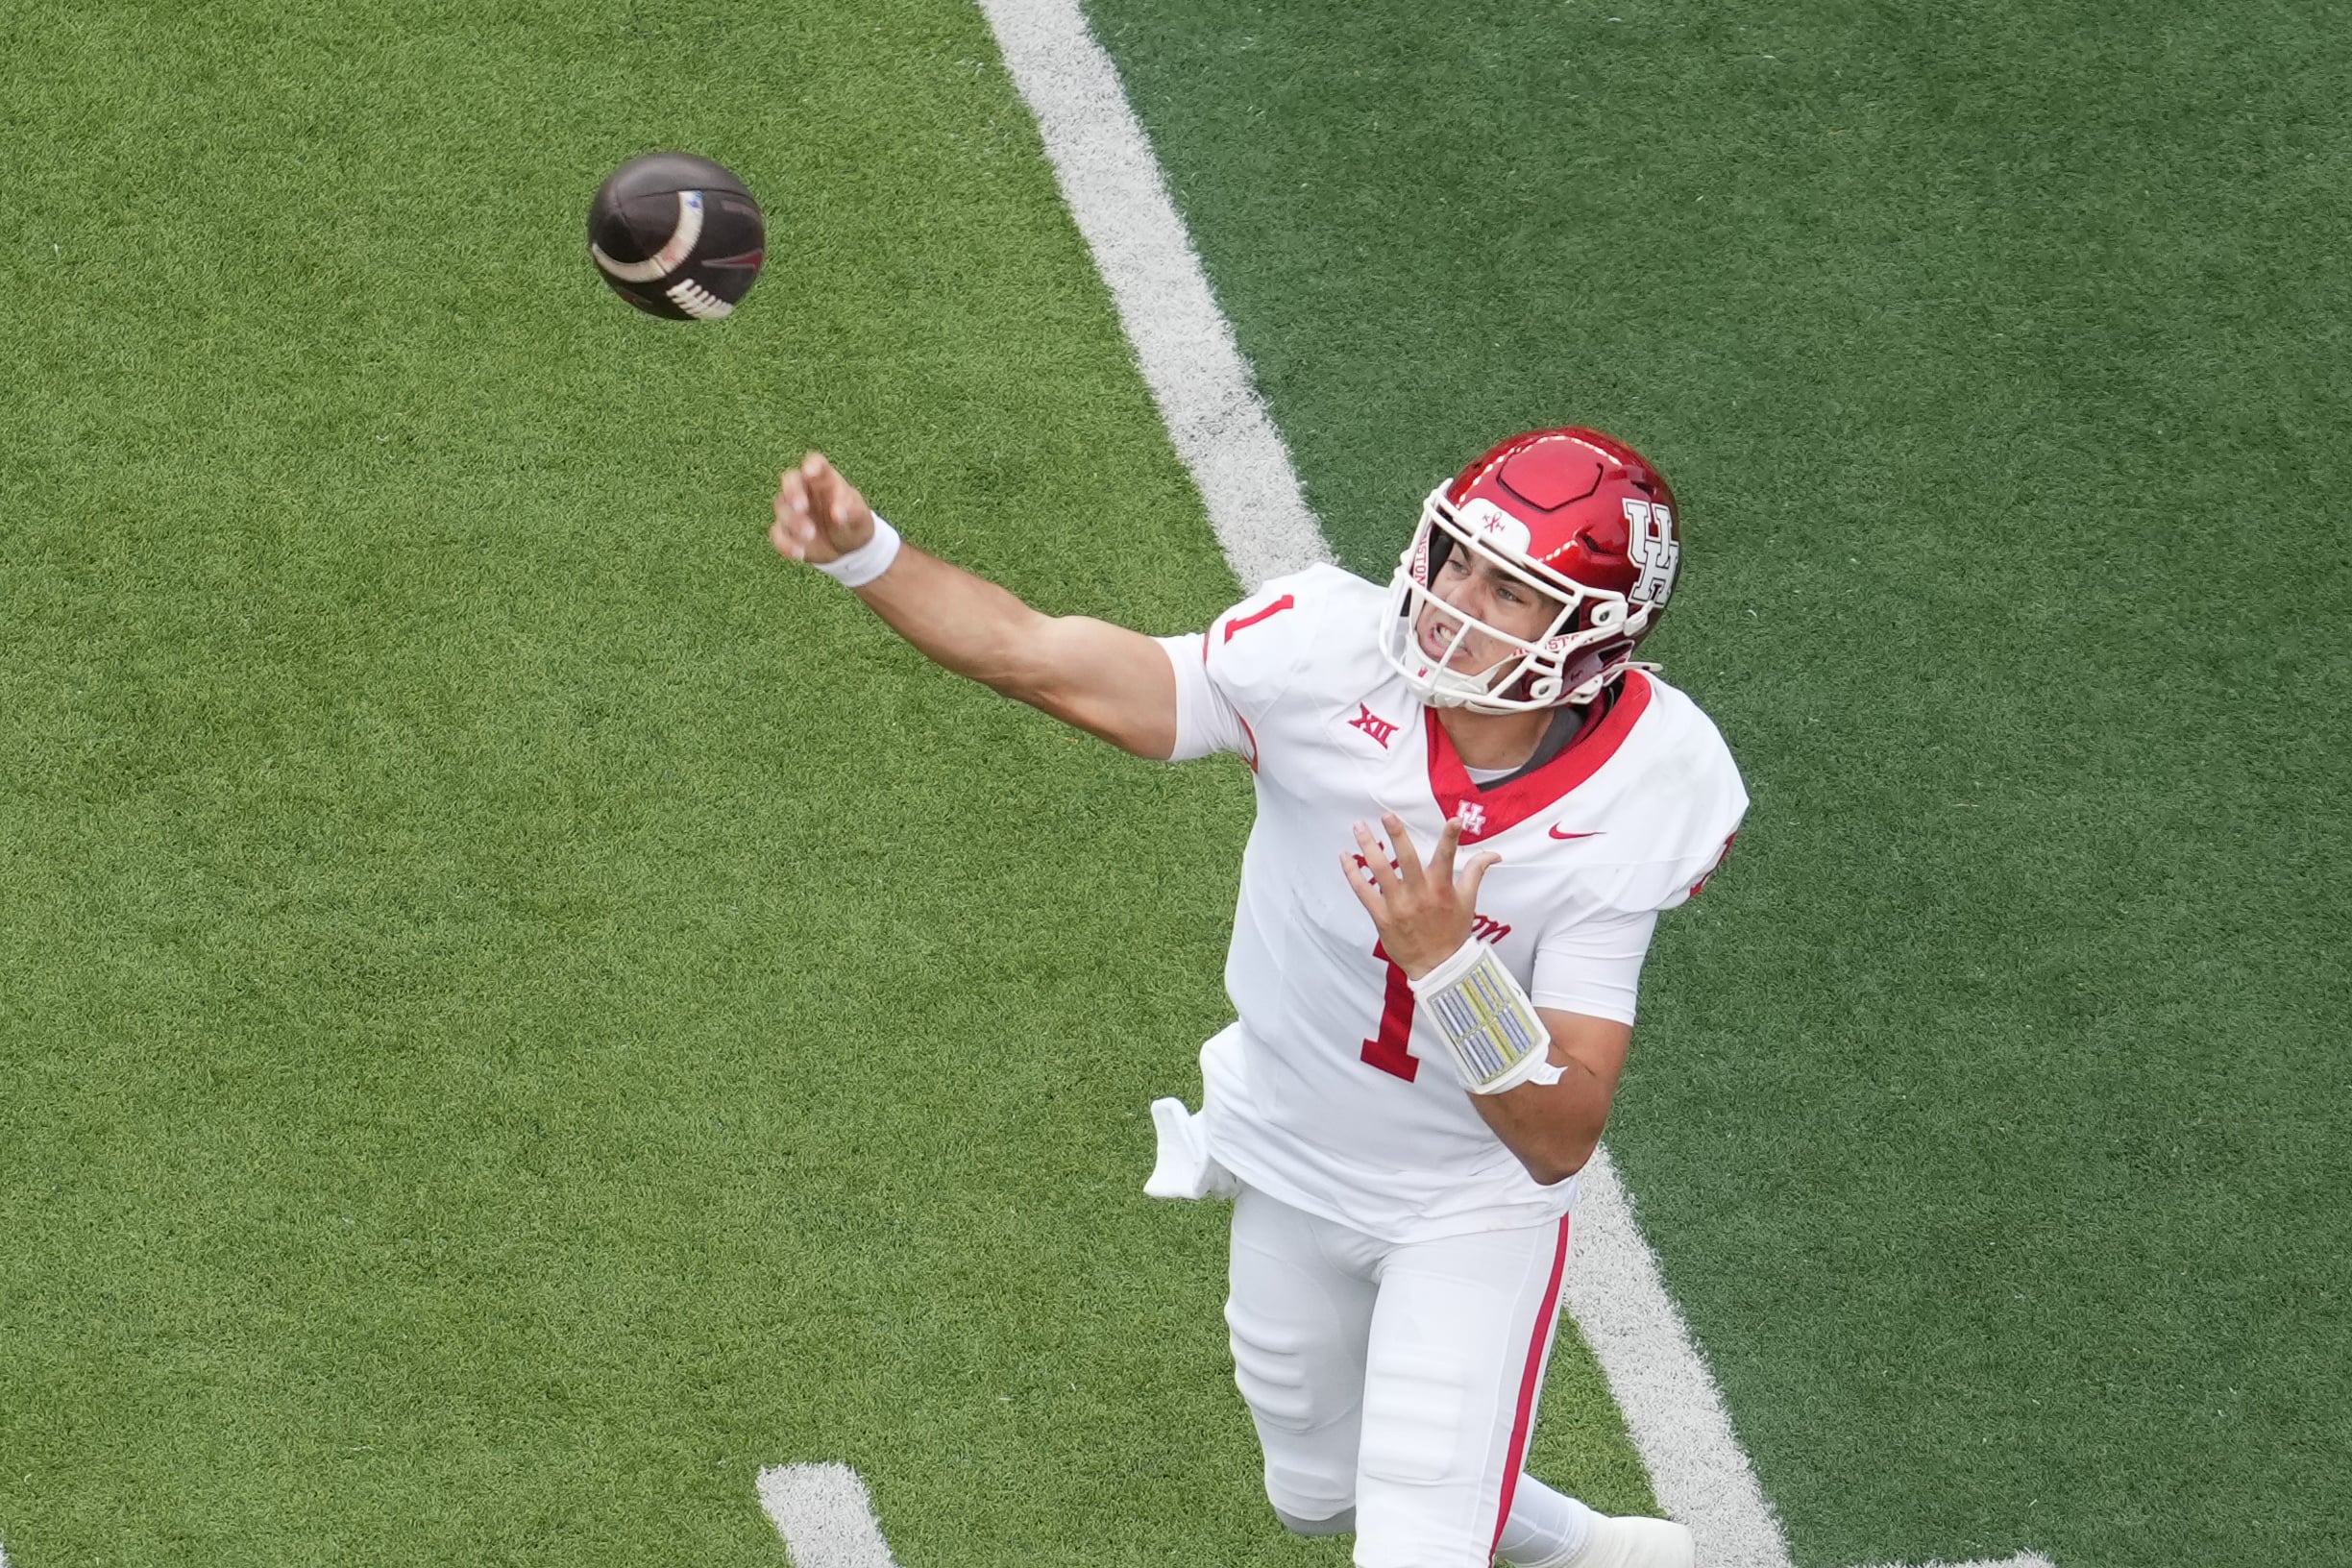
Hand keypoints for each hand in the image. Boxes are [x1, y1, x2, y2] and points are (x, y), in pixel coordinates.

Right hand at [769, 451, 875, 564]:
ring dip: (794, 521)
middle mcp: (805, 490)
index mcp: (825, 479)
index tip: (811, 472)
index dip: (811, 465)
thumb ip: (852, 511)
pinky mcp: (786, 531)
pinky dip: (786, 543)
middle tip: (801, 506)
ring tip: (811, 535)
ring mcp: (793, 510)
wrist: (849, 550)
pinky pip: (778, 533)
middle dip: (792, 491)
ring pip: (782, 507)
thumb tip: (838, 514)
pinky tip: (800, 553)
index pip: (815, 463)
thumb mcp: (861, 518)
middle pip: (790, 480)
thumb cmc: (854, 524)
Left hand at [1340, 812, 1500, 978]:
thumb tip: (1494, 854)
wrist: (1438, 966)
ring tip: (1359, 827)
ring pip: (1380, 871)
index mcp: (1442, 889)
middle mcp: (1419, 895)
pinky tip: (1345, 857)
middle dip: (1397, 835)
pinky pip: (1363, 891)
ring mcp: (1398, 906)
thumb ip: (1475, 872)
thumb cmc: (1453, 931)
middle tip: (1387, 815)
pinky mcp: (1382, 917)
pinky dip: (1352, 873)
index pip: (1448, 858)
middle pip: (1407, 859)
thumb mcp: (1468, 901)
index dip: (1451, 837)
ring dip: (1368, 847)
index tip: (1454, 820)